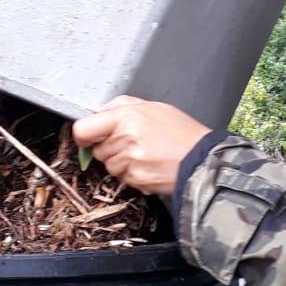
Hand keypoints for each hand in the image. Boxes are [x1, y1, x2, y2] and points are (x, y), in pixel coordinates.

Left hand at [71, 96, 211, 195]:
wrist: (202, 159)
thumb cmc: (181, 132)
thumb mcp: (153, 107)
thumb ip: (122, 106)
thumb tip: (98, 112)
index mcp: (126, 116)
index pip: (83, 129)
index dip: (83, 135)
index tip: (88, 137)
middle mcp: (125, 138)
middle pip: (97, 150)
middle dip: (110, 148)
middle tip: (133, 143)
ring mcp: (130, 161)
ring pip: (109, 166)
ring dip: (122, 162)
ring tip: (145, 154)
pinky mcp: (136, 179)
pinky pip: (123, 178)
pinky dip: (133, 174)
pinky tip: (150, 165)